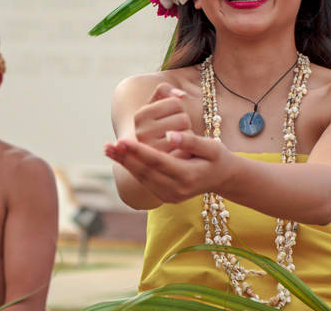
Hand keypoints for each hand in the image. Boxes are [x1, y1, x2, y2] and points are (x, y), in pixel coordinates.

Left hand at [104, 132, 234, 202]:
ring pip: (142, 178)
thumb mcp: (211, 147)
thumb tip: (170, 135)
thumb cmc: (218, 158)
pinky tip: (121, 158)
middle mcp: (176, 190)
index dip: (138, 151)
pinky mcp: (165, 196)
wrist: (223, 178)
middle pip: (145, 172)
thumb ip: (191, 141)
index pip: (157, 162)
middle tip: (107, 145)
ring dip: (124, 163)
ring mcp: (170, 196)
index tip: (122, 139)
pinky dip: (132, 169)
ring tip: (108, 150)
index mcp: (187, 176)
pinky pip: (145, 182)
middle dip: (125, 158)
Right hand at [133, 83, 194, 156]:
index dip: (179, 107)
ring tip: (175, 140)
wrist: (148, 155)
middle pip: (183, 118)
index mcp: (140, 116)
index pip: (176, 102)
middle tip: (173, 129)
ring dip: (186, 135)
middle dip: (183, 122)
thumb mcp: (155, 104)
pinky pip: (189, 150)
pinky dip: (188, 150)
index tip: (169, 114)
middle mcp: (142, 134)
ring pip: (187, 134)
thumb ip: (164, 90)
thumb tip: (180, 95)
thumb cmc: (157, 124)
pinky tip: (179, 151)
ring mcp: (153, 151)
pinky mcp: (165, 165)